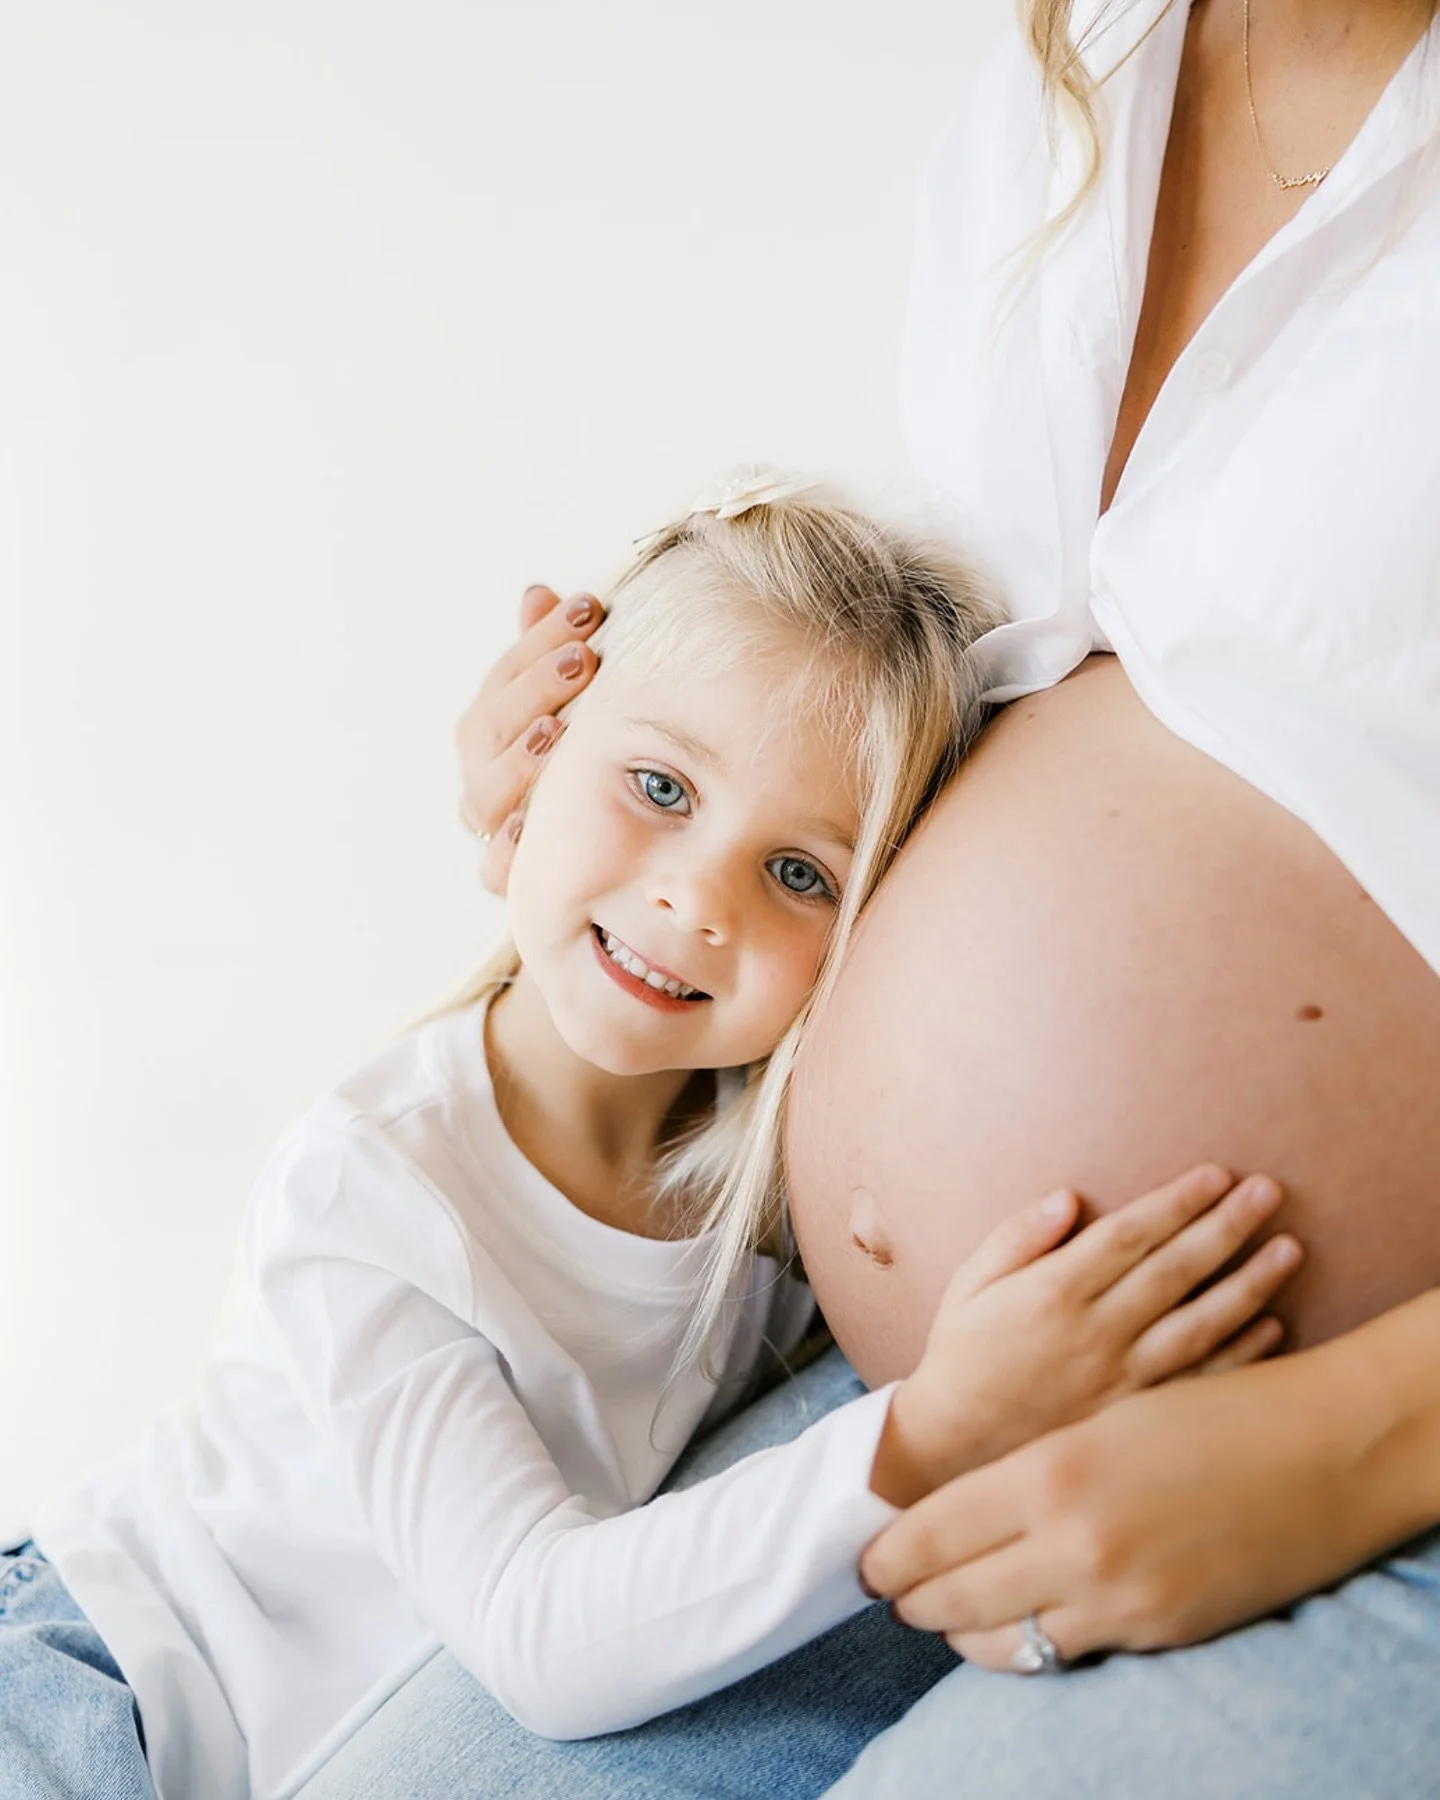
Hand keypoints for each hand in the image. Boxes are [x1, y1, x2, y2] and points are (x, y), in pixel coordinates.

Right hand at [456, 583, 602, 891]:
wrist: (592, 868)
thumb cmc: (581, 771)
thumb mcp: (574, 710)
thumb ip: (550, 653)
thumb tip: (537, 594)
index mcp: (490, 733)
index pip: (502, 678)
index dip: (537, 642)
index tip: (586, 609)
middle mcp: (482, 778)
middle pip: (486, 729)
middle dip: (534, 688)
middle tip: (583, 658)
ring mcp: (491, 828)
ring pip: (485, 794)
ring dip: (519, 760)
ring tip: (555, 730)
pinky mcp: (508, 880)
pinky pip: (494, 869)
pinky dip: (508, 850)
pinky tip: (531, 824)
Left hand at [860, 1336, 1389, 1668]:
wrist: (1316, 1453)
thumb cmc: (1201, 1412)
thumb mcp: (1096, 1416)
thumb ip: (1024, 1461)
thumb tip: (959, 1501)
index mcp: (1048, 1474)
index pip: (934, 1535)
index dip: (890, 1555)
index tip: (869, 1560)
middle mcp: (1074, 1545)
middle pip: (952, 1598)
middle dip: (912, 1600)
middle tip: (893, 1593)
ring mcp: (1117, 1599)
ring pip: (1004, 1643)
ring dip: (963, 1631)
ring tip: (944, 1615)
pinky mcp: (1156, 1631)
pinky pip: (1067, 1653)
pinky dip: (1031, 1644)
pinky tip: (1018, 1624)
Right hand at [870, 1165, 1300, 1508]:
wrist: (953, 1448)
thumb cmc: (961, 1355)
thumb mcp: (969, 1284)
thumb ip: (1017, 1238)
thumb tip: (1069, 1198)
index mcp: (1053, 1292)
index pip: (1129, 1235)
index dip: (1176, 1202)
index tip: (1217, 1173)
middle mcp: (1094, 1333)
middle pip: (1174, 1271)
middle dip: (1226, 1226)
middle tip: (1270, 1191)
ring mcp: (1120, 1380)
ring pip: (1199, 1325)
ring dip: (1248, 1285)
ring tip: (1290, 1249)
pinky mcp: (1134, 1419)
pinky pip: (1198, 1383)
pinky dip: (1241, 1355)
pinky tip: (1272, 1324)